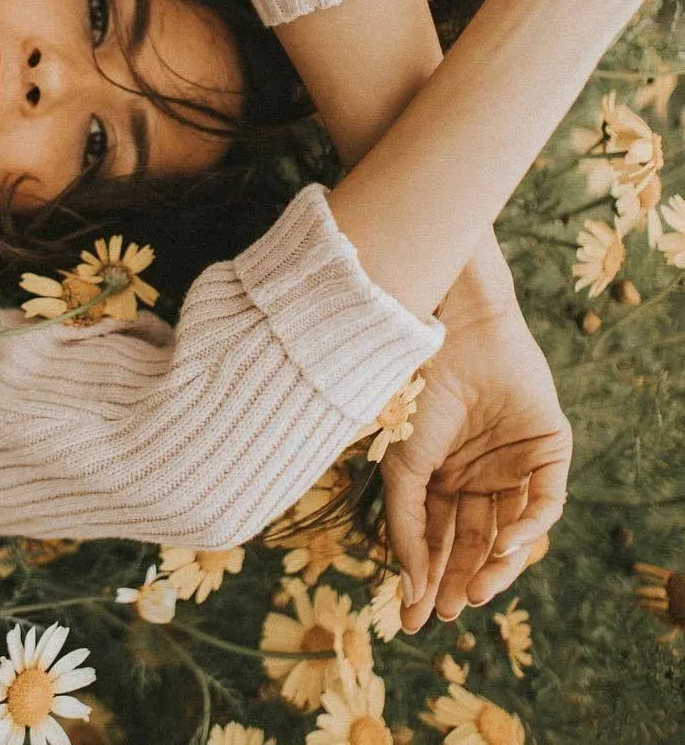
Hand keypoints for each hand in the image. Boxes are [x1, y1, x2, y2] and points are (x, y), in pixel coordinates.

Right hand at [379, 298, 571, 631]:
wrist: (453, 332)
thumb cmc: (418, 391)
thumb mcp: (402, 467)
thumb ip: (405, 528)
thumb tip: (410, 594)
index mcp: (438, 476)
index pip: (435, 539)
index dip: (426, 579)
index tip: (413, 620)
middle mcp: (476, 474)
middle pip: (472, 542)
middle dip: (460, 580)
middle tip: (450, 613)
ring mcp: (514, 464)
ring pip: (510, 532)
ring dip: (495, 565)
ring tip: (476, 592)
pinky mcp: (550, 450)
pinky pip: (546, 503)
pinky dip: (529, 530)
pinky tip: (503, 548)